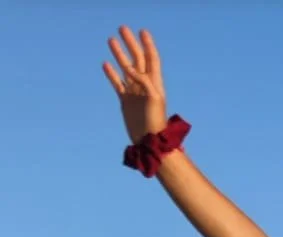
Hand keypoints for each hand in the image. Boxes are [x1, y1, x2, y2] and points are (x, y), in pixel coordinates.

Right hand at [102, 26, 167, 143]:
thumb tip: (130, 71)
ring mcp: (134, 92)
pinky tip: (106, 63)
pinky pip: (117, 83)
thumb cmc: (156, 121)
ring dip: (119, 54)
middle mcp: (145, 85)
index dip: (148, 45)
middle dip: (131, 44)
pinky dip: (112, 74)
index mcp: (155, 83)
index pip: (151, 59)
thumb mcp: (154, 99)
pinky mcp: (125, 101)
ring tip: (111, 40)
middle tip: (123, 28)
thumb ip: (144, 82)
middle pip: (137, 59)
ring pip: (125, 69)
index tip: (142, 31)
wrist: (149, 140)